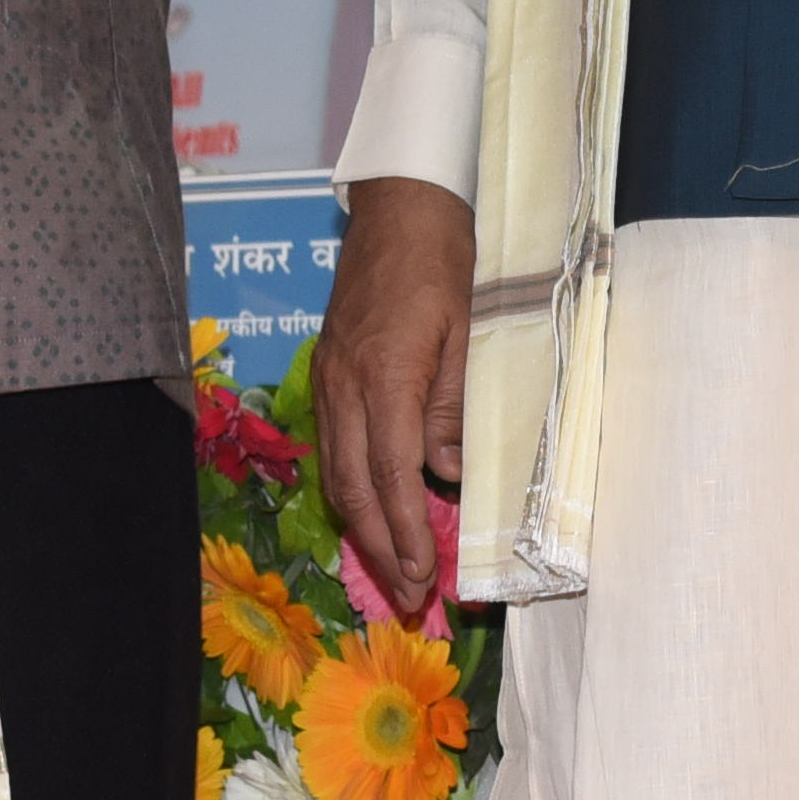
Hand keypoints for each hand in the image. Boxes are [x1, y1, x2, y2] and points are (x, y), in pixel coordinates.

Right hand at [304, 178, 473, 618]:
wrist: (400, 205)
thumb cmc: (445, 260)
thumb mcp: (470, 330)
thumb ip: (454, 405)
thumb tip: (445, 474)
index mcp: (385, 375)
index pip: (390, 474)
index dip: (406, 531)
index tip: (424, 575)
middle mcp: (346, 385)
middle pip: (352, 487)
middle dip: (379, 547)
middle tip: (409, 594)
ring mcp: (330, 379)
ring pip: (336, 472)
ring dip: (362, 526)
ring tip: (393, 568)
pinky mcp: (328, 372)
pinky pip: (334, 445)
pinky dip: (352, 488)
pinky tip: (374, 510)